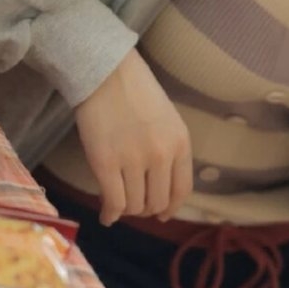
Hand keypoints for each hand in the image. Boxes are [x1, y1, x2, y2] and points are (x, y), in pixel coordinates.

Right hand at [74, 48, 192, 225]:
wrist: (107, 73)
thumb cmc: (136, 91)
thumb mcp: (168, 120)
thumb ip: (169, 150)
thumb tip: (161, 187)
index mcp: (180, 143)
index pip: (182, 190)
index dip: (171, 208)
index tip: (162, 214)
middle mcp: (161, 155)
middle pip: (157, 202)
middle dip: (146, 208)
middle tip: (134, 204)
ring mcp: (134, 160)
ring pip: (134, 206)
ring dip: (127, 210)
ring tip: (118, 203)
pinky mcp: (106, 163)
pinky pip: (114, 202)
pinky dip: (110, 214)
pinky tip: (106, 214)